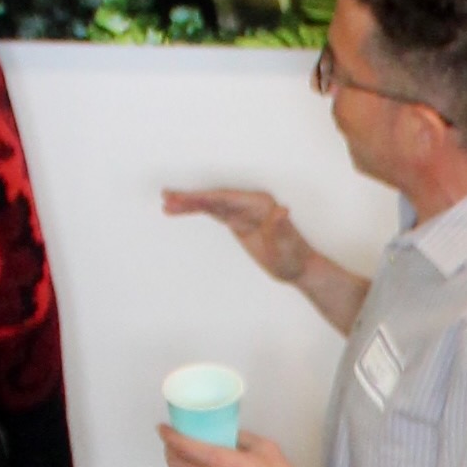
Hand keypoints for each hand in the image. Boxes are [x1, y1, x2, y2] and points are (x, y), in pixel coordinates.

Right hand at [163, 183, 315, 282]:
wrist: (300, 268)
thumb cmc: (295, 258)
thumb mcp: (288, 246)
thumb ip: (281, 228)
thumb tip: (282, 210)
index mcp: (261, 204)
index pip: (227, 199)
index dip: (205, 198)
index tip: (186, 200)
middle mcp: (251, 203)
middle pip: (216, 199)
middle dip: (191, 198)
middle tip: (167, 197)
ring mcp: (243, 212)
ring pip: (212, 205)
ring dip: (190, 204)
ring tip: (166, 203)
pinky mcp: (239, 222)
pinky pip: (215, 214)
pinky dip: (198, 212)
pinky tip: (181, 210)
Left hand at [164, 423, 312, 466]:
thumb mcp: (263, 447)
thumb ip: (241, 438)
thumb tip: (229, 434)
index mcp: (223, 463)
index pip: (183, 446)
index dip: (169, 435)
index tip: (164, 429)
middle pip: (175, 465)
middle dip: (169, 451)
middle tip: (171, 443)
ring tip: (177, 462)